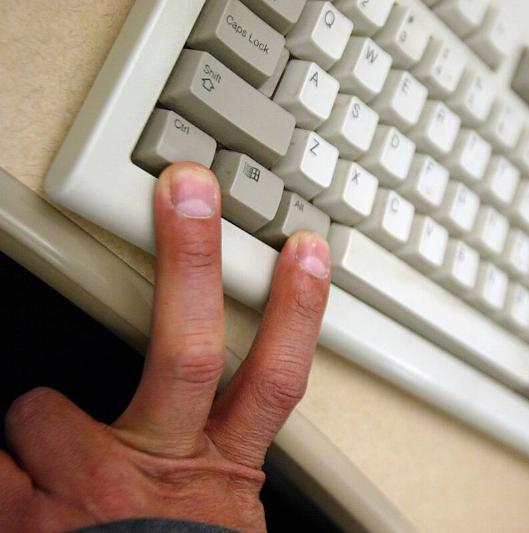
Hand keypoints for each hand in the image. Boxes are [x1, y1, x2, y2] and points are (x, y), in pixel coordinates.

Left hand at [0, 162, 330, 531]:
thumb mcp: (220, 513)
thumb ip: (218, 453)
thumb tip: (220, 406)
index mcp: (223, 471)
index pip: (275, 379)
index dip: (296, 308)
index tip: (304, 246)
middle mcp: (164, 469)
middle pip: (186, 352)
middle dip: (190, 260)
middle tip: (189, 191)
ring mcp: (90, 490)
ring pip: (42, 412)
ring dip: (36, 426)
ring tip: (49, 460)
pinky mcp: (24, 512)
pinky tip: (21, 489)